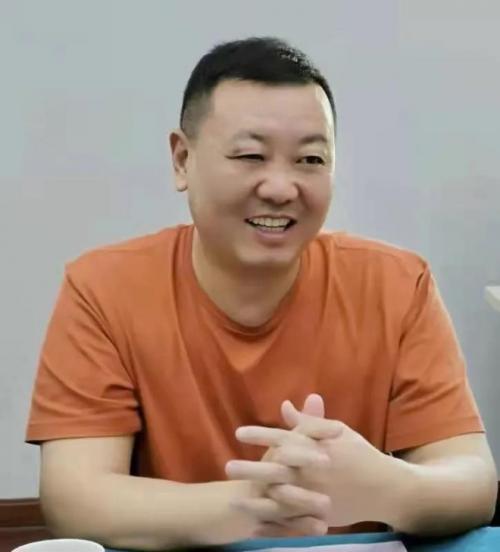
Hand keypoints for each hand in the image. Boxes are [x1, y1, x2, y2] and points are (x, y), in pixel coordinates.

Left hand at [231, 397, 397, 527]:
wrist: (384, 487)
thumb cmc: (358, 454)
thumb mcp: (335, 432)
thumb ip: (308, 422)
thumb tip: (285, 406)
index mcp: (315, 447)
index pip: (282, 438)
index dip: (259, 435)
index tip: (238, 433)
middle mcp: (312, 470)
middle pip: (276, 469)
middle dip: (251, 468)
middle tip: (227, 467)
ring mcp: (316, 494)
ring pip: (281, 498)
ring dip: (256, 498)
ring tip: (233, 498)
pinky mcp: (319, 513)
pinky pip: (292, 520)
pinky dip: (273, 522)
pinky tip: (253, 524)